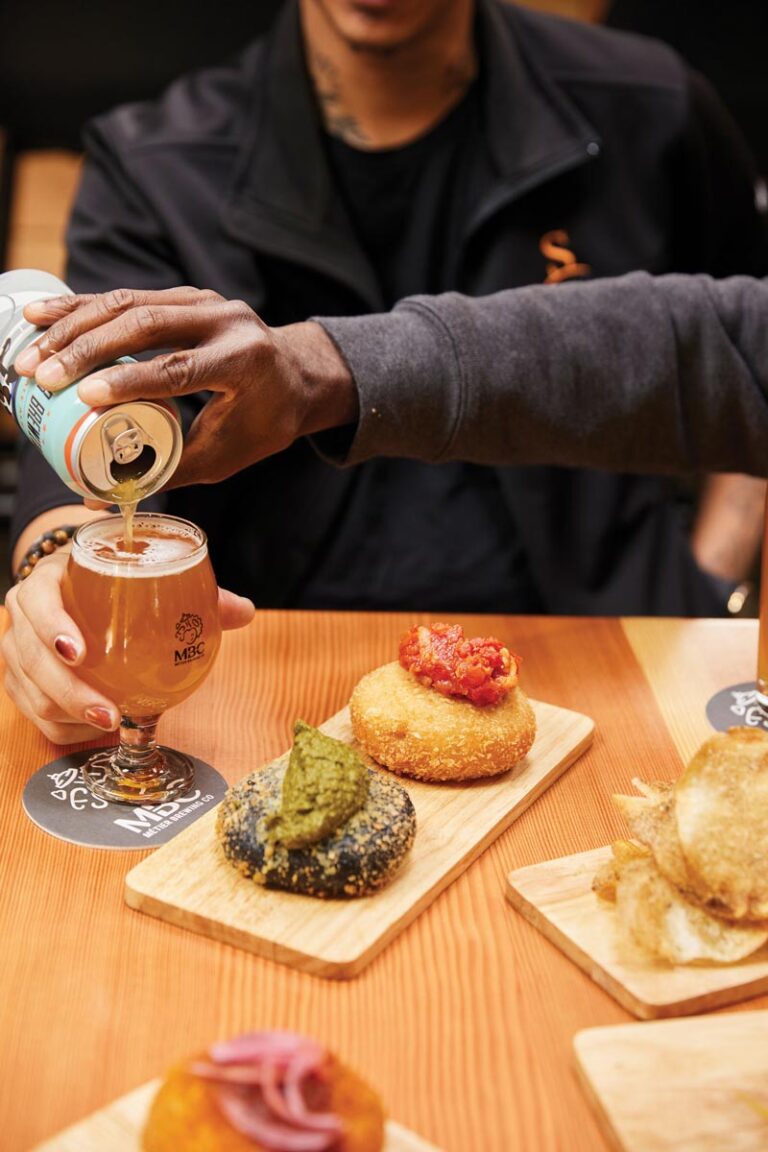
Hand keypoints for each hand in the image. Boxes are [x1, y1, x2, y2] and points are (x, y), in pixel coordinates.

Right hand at [2, 552, 254, 744]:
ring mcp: (16, 652)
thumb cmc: (112, 583)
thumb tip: (243, 610)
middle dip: (68, 691)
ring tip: (110, 724)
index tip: (80, 652)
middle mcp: (23, 617)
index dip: (52, 626)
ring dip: (69, 714)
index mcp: (48, 581)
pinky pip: (37, 715)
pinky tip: (97, 728)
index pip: (38, 600)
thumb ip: (196, 592)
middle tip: (108, 713)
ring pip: (31, 693)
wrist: (76, 586)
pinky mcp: (21, 683)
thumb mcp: (143, 576)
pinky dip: (66, 727)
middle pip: (30, 658)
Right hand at [15, 287, 355, 487]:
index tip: (85, 396)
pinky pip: (129, 296)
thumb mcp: (223, 456)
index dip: (129, 381)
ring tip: (30, 350)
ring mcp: (205, 301)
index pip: (180, 368)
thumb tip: (96, 497)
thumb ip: (164, 473)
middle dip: (87, 350)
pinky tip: (42, 317)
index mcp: (244, 362)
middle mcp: (226, 321)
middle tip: (42, 376)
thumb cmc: (261, 424)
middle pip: (148, 326)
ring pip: (131, 303)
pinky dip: (83, 307)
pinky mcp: (185, 295)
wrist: (297, 377)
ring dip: (74, 326)